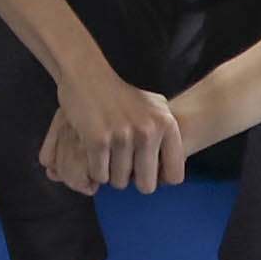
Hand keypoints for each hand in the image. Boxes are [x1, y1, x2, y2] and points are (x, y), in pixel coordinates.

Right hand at [39, 70, 185, 195]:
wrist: (86, 74)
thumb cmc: (121, 94)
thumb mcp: (154, 106)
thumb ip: (167, 132)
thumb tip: (173, 169)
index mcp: (166, 124)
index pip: (174, 176)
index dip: (159, 177)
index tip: (148, 167)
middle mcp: (148, 130)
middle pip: (146, 185)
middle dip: (133, 180)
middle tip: (124, 163)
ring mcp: (122, 135)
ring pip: (120, 182)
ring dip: (111, 174)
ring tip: (108, 154)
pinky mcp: (97, 140)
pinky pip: (99, 175)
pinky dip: (95, 169)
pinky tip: (94, 153)